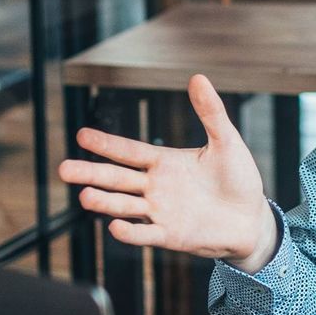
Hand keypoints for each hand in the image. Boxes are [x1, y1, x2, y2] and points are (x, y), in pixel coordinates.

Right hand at [57, 74, 277, 269]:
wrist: (252, 220)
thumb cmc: (238, 179)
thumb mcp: (226, 141)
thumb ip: (210, 112)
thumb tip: (198, 78)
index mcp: (164, 162)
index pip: (129, 151)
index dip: (106, 144)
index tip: (82, 135)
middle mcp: (156, 187)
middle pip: (116, 178)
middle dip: (90, 173)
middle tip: (63, 168)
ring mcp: (160, 212)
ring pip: (125, 206)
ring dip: (104, 202)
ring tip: (84, 195)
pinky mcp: (170, 236)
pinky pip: (146, 235)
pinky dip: (130, 232)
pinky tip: (115, 227)